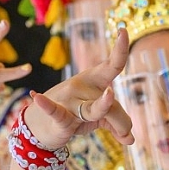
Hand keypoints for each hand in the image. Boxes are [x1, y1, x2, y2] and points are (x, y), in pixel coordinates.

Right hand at [24, 28, 133, 148]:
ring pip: (97, 110)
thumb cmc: (74, 116)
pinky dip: (47, 106)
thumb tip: (131, 139)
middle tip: (127, 135)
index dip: (119, 49)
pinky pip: (56, 111)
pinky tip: (37, 97)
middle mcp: (82, 86)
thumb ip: (117, 124)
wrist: (40, 128)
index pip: (111, 65)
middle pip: (111, 101)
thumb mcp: (99, 118)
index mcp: (95, 81)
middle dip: (121, 119)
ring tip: (122, 125)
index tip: (123, 30)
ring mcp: (69, 100)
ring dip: (112, 118)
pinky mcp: (58, 116)